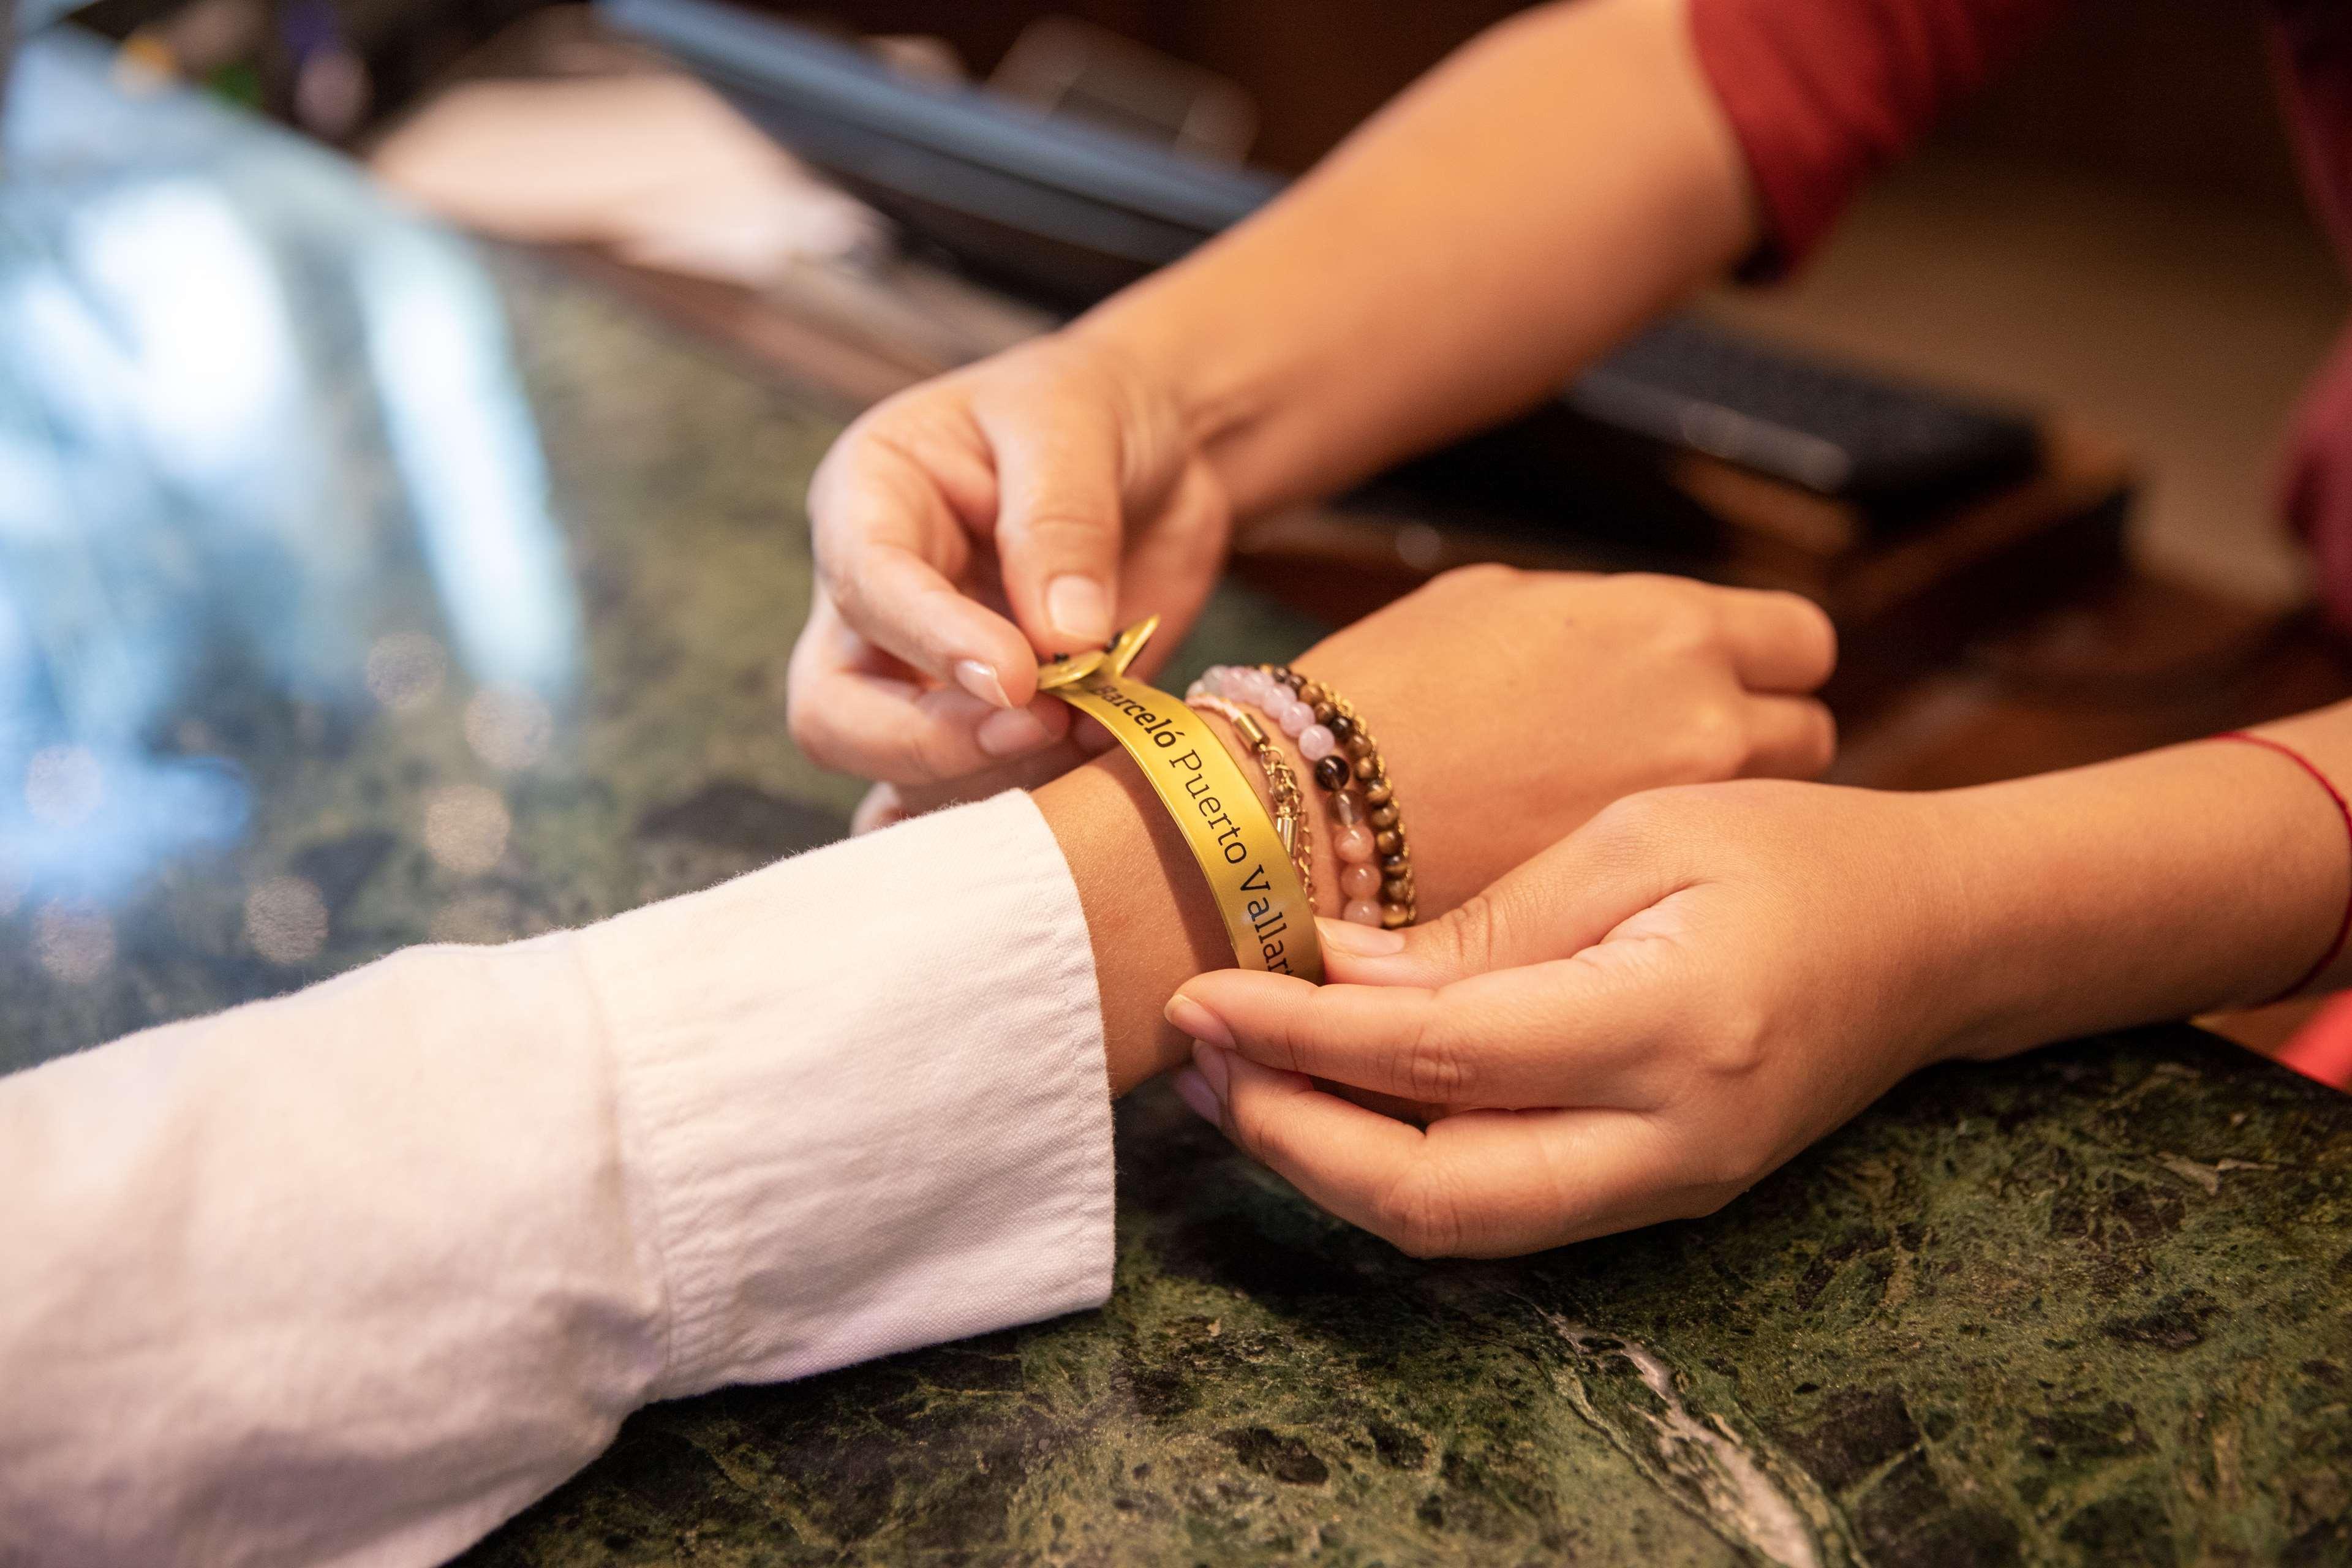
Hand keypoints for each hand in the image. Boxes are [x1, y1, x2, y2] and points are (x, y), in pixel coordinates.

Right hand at [787, 330, 1231, 787]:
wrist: (1159, 454)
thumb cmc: (1092, 413)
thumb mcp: (1074, 426)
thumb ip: (1063, 523)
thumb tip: (1062, 636)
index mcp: (869, 503)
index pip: (863, 586)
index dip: (932, 642)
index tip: (1019, 676)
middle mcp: (873, 605)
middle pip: (836, 713)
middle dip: (929, 740)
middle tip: (1039, 726)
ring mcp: (923, 679)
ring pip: (903, 775)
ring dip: (1000, 778)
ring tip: (1101, 728)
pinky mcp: (985, 729)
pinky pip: (964, 804)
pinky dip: (1018, 821)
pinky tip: (1075, 816)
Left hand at [1163, 779, 1986, 1256]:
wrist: (1937, 936)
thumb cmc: (1796, 852)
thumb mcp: (1640, 837)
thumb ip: (1489, 924)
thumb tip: (1336, 969)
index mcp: (1673, 1026)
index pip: (1444, 1058)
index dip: (1303, 1037)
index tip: (1201, 996)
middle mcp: (1671, 1140)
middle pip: (1439, 1196)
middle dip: (1293, 1138)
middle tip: (1196, 1059)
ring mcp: (1667, 1185)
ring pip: (1460, 1226)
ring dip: (1328, 1167)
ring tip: (1231, 1084)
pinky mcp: (1653, 1193)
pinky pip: (1499, 1210)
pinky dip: (1396, 1170)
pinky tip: (1327, 1103)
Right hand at [1273, 566, 1838, 912]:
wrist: (1299, 813)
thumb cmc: (1376, 695)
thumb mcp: (1489, 602)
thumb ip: (1588, 617)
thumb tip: (1616, 635)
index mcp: (1674, 628)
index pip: (1802, 642)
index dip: (1767, 662)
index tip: (1728, 679)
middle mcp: (1704, 725)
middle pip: (1803, 739)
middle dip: (1752, 747)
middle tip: (1676, 761)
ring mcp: (1678, 829)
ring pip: (1751, 828)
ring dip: (1713, 826)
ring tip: (1634, 828)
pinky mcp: (1636, 912)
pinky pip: (1684, 893)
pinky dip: (1656, 890)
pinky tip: (1591, 880)